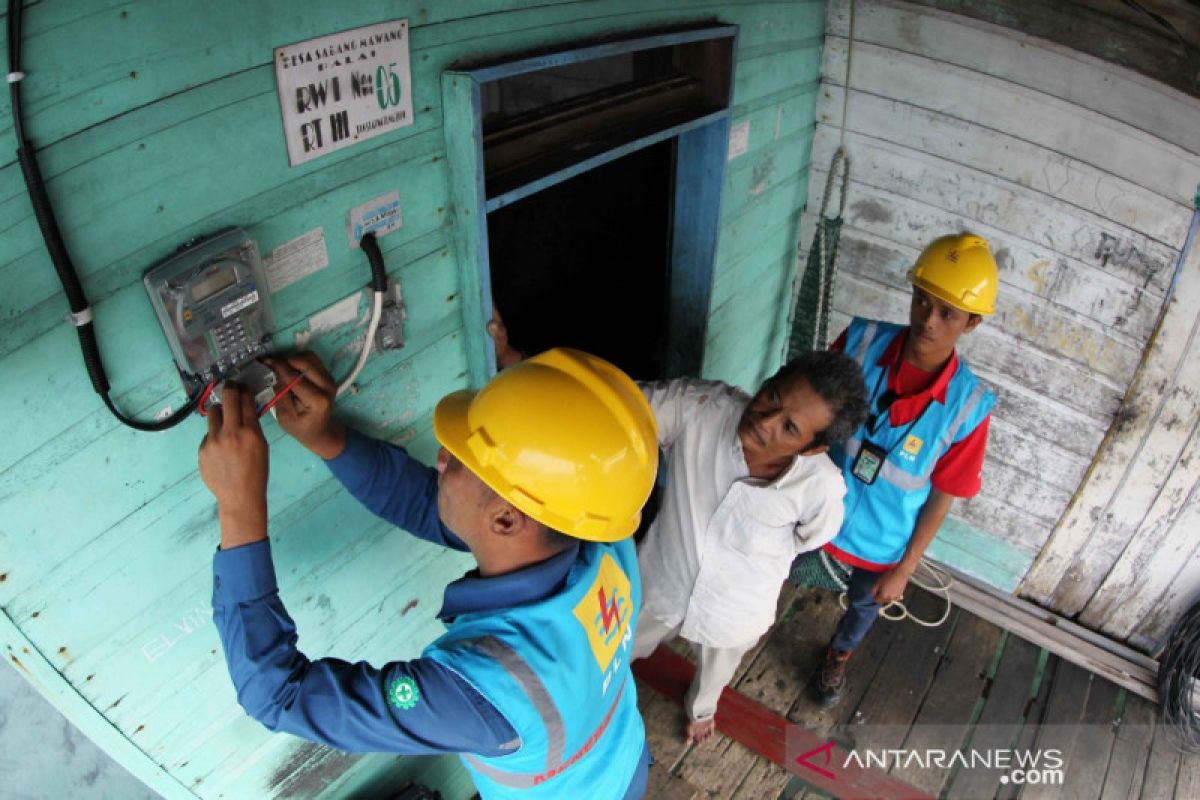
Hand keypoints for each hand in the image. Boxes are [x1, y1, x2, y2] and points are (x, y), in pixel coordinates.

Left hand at [198, 384, 268, 547]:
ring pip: (213, 412)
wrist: (239, 496)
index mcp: (250, 432)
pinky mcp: (202, 449)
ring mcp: (213, 441)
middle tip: (231, 386)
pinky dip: (215, 436)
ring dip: (220, 411)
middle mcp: (230, 433)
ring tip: (224, 420)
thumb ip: (252, 427)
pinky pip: (208, 434)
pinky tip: (221, 449)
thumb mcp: (262, 446)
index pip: (245, 400)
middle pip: (227, 398)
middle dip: (230, 388)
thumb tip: (244, 408)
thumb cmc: (256, 472)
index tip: (243, 386)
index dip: (244, 390)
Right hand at [267, 353, 346, 458]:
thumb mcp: (285, 416)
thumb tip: (274, 372)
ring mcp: (330, 380)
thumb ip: (281, 394)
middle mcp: (327, 387)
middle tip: (273, 366)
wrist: (321, 430)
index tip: (265, 362)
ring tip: (282, 369)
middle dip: (286, 360)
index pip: (295, 378)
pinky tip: (290, 371)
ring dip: (293, 359)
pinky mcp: (327, 376)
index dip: (279, 367)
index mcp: (317, 400)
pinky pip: (312, 361)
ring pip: (310, 357)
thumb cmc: (301, 427)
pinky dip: (299, 361)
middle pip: (306, 361)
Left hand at [872, 567, 911, 605]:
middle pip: (882, 601)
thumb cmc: (888, 577)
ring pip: (888, 600)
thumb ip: (874, 590)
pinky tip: (891, 589)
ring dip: (886, 597)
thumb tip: (873, 595)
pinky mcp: (900, 595)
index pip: (876, 600)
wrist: (900, 574)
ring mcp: (895, 598)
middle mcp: (889, 599)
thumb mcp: (878, 582)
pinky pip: (893, 598)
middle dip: (880, 597)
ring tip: (886, 589)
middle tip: (880, 590)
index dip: (875, 596)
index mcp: (883, 596)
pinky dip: (891, 595)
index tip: (875, 592)